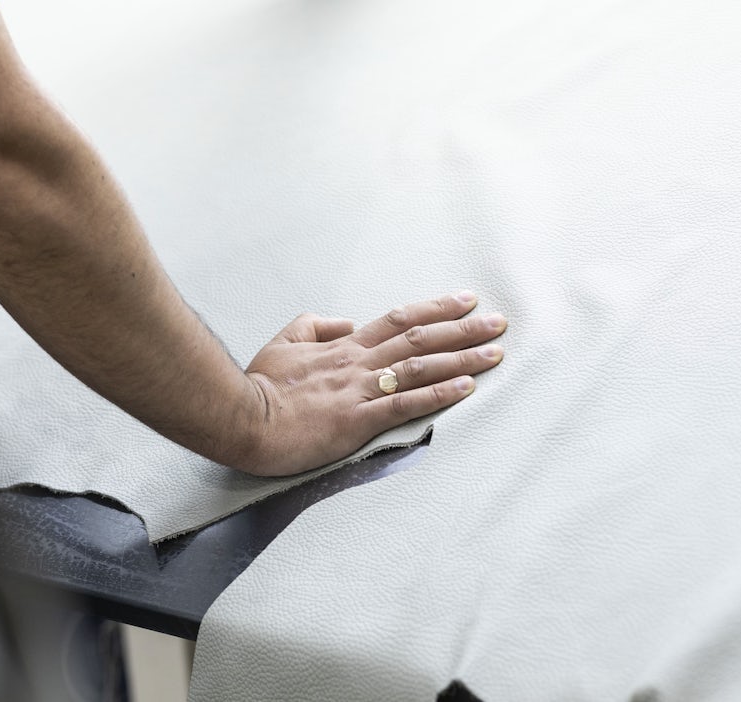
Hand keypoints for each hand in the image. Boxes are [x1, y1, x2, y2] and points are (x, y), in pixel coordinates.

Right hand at [232, 291, 505, 475]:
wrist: (242, 418)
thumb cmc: (259, 386)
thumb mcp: (283, 341)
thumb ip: (314, 326)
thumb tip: (345, 323)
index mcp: (343, 347)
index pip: (398, 320)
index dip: (435, 309)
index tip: (466, 301)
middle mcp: (359, 363)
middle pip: (420, 339)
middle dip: (463, 330)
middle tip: (498, 323)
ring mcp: (360, 391)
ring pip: (420, 367)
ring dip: (462, 359)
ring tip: (495, 353)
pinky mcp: (357, 420)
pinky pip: (406, 403)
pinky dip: (439, 394)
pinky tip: (466, 388)